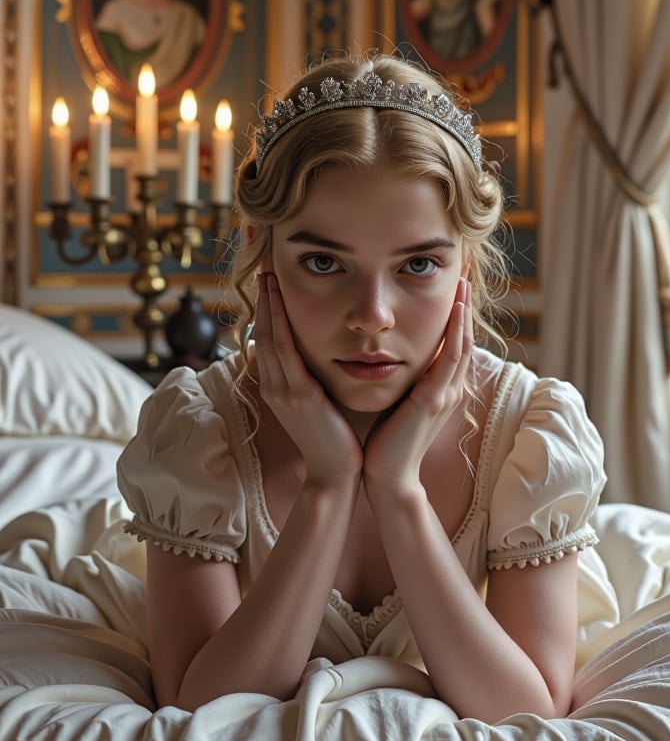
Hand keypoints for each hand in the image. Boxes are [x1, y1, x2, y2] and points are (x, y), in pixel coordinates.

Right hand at [253, 272, 362, 487]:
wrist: (335, 474)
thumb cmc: (335, 439)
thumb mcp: (317, 403)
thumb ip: (313, 377)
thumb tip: (320, 352)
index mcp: (279, 387)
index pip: (268, 339)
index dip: (266, 309)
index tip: (269, 281)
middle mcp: (274, 385)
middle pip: (263, 332)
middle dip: (263, 299)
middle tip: (263, 266)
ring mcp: (283, 390)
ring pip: (270, 337)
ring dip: (268, 304)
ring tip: (268, 274)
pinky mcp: (299, 395)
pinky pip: (286, 352)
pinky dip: (281, 324)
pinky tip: (280, 303)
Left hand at [362, 277, 472, 492]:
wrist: (387, 476)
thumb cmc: (386, 442)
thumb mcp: (399, 402)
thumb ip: (405, 381)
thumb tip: (392, 355)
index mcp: (441, 388)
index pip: (453, 343)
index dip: (457, 315)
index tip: (455, 286)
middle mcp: (449, 388)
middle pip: (464, 337)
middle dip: (465, 305)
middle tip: (466, 272)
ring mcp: (445, 394)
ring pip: (462, 343)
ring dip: (464, 311)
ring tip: (464, 281)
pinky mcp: (434, 400)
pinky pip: (450, 359)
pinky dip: (455, 333)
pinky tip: (455, 311)